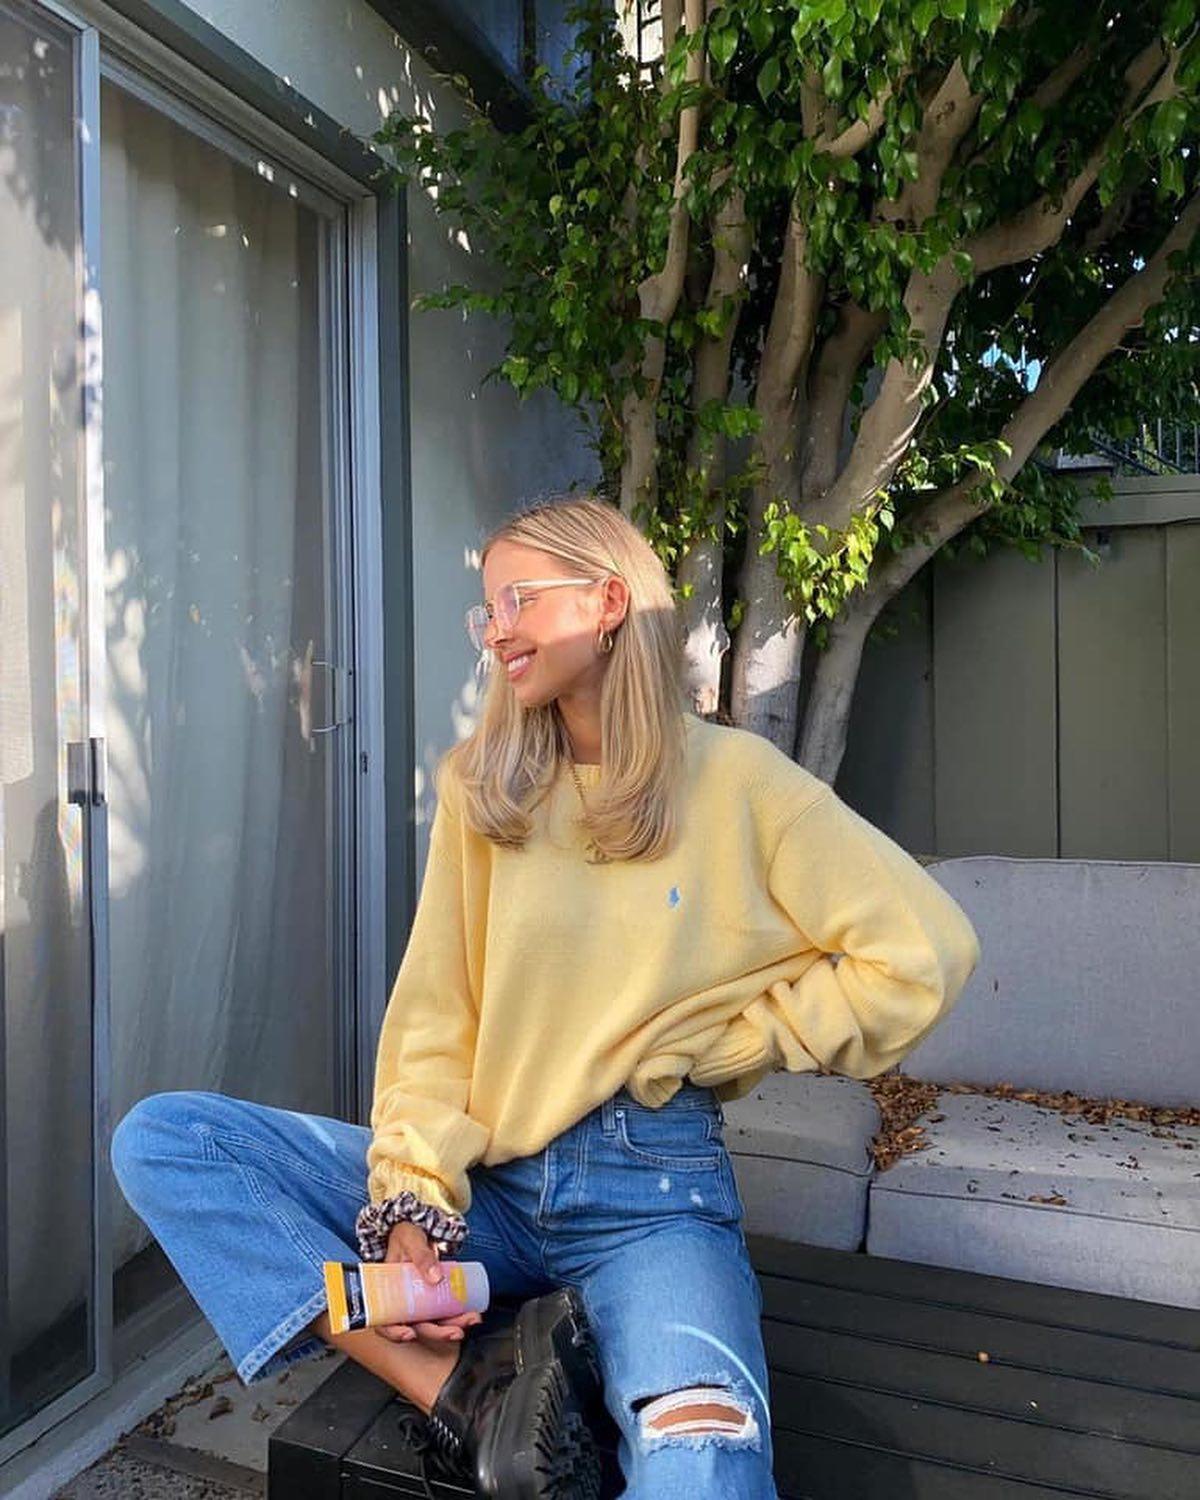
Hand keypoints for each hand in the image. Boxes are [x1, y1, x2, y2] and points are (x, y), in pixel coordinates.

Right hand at [375, 1220, 483, 1346]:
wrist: (417, 1231)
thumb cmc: (406, 1237)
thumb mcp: (411, 1242)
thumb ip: (422, 1256)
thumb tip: (435, 1277)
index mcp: (387, 1294)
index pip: (384, 1322)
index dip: (394, 1333)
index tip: (409, 1334)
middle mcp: (402, 1303)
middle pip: (416, 1327)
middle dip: (437, 1333)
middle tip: (455, 1331)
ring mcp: (419, 1303)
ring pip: (433, 1323)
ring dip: (452, 1326)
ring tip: (470, 1319)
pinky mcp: (433, 1298)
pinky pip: (444, 1312)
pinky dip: (457, 1315)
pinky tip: (470, 1313)